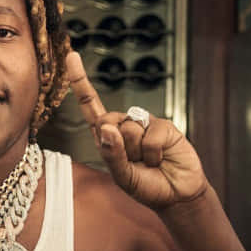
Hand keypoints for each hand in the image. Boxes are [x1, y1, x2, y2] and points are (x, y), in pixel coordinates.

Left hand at [64, 51, 210, 209]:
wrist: (177, 194)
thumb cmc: (147, 186)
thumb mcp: (122, 176)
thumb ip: (111, 154)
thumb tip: (106, 127)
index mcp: (107, 137)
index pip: (90, 105)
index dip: (80, 81)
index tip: (72, 55)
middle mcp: (124, 126)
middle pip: (106, 119)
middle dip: (116, 144)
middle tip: (133, 162)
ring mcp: (144, 124)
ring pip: (128, 128)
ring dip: (136, 151)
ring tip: (149, 162)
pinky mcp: (163, 126)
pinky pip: (150, 134)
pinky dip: (153, 153)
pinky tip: (161, 159)